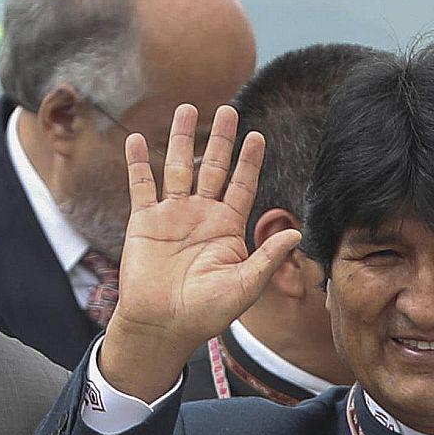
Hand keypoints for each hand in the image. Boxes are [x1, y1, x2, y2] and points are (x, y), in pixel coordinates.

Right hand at [95, 103, 300, 400]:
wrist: (163, 326)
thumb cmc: (206, 313)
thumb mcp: (246, 286)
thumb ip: (268, 257)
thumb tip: (295, 233)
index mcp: (226, 227)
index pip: (242, 185)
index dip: (249, 161)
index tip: (257, 136)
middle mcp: (200, 215)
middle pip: (213, 167)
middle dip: (221, 139)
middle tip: (227, 109)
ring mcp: (172, 215)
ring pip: (179, 167)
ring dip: (182, 139)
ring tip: (186, 108)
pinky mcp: (144, 222)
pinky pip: (141, 186)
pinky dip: (139, 162)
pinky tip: (138, 138)